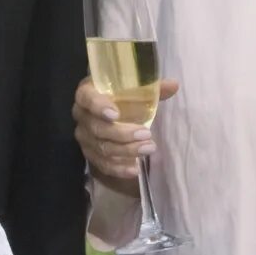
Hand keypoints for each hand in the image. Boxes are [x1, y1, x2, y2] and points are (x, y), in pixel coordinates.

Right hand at [72, 75, 179, 193]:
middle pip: (97, 128)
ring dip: (126, 150)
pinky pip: (102, 164)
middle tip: (146, 134)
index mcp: (87, 92)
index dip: (99, 106)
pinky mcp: (90, 154)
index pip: (87, 98)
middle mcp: (81, 115)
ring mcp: (84, 136)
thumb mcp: (134, 90)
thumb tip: (173, 85)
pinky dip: (119, 168)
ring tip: (149, 148)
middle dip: (122, 133)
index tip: (115, 114)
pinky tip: (135, 169)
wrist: (112, 112)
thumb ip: (151, 88)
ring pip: (102, 148)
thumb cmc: (122, 97)